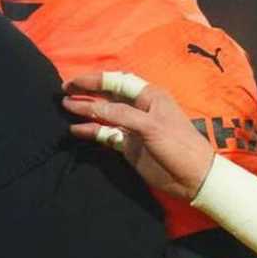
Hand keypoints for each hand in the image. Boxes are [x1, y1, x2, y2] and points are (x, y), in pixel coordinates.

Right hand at [63, 72, 214, 199]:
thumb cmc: (177, 145)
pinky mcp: (127, 144)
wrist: (193, 178)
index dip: (94, 80)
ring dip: (85, 110)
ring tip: (64, 107)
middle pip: (107, 95)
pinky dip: (90, 131)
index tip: (73, 83)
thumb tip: (90, 107)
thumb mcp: (150, 126)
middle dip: (86, 91)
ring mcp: (131, 127)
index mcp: (148, 96)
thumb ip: (120, 114)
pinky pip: (104, 133)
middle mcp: (138, 108)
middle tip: (63, 90)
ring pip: (103, 114)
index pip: (117, 81)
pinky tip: (75, 130)